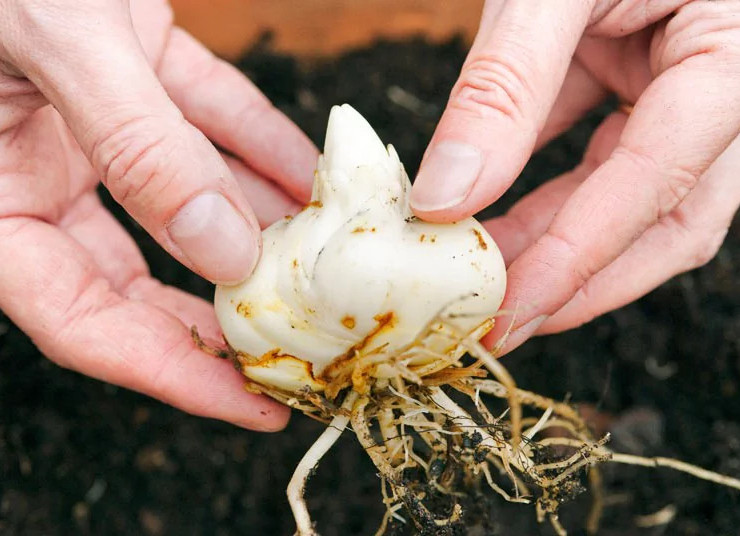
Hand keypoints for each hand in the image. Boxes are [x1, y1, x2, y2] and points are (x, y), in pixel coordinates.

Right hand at [0, 0, 317, 429]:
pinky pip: (206, 123)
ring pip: (187, 201)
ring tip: (335, 262)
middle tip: (313, 345)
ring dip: (262, 228)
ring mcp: (84, 124)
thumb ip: (140, 151)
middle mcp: (37, 173)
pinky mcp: (125, 70)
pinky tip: (316, 172)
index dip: (175, 374)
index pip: (88, 325)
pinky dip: (260, 146)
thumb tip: (226, 250)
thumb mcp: (55, 41)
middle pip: (146, 279)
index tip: (259, 405)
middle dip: (231, 315)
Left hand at [411, 1, 739, 352]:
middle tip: (503, 322)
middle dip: (582, 277)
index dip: (581, 258)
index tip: (511, 309)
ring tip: (486, 276)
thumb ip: (504, 87)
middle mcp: (725, 86)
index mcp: (735, 58)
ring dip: (557, 240)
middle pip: (667, 217)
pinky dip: (544, 186)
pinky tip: (489, 210)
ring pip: (632, 195)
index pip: (659, 184)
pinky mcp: (641, 76)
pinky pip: (598, 150)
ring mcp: (685, 85)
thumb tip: (446, 196)